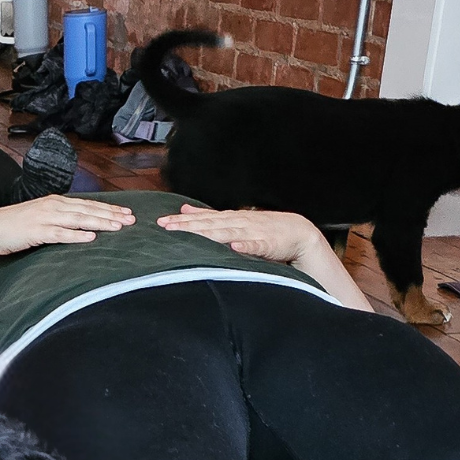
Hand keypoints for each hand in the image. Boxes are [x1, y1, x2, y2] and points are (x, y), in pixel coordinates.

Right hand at [0, 196, 133, 256]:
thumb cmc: (13, 227)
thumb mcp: (38, 219)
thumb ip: (56, 220)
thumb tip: (74, 227)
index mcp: (55, 202)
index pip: (87, 205)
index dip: (107, 209)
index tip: (125, 213)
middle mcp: (53, 207)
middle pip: (88, 210)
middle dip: (111, 214)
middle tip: (131, 219)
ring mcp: (45, 218)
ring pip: (79, 220)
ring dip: (100, 223)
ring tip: (118, 227)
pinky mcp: (37, 232)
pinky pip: (61, 234)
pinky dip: (77, 236)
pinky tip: (91, 238)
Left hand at [157, 204, 323, 265]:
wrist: (297, 233)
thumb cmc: (263, 229)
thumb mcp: (233, 221)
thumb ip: (209, 218)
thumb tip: (185, 210)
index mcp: (230, 220)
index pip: (202, 220)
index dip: (182, 221)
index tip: (161, 223)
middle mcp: (238, 223)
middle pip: (209, 225)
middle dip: (187, 226)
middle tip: (166, 226)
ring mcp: (253, 233)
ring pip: (227, 233)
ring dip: (209, 234)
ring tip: (191, 234)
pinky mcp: (268, 245)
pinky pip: (255, 246)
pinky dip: (245, 247)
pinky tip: (234, 248)